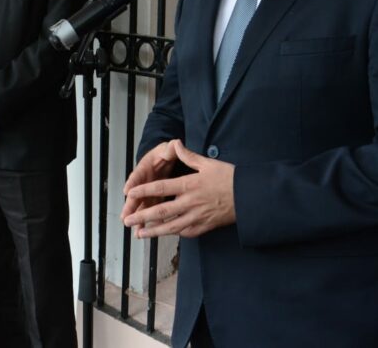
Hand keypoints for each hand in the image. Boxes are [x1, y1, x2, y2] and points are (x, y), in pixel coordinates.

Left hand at [121, 140, 235, 238]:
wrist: (250, 197)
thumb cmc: (229, 177)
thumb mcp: (208, 163)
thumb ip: (189, 156)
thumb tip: (176, 144)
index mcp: (189, 185)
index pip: (160, 188)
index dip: (143, 191)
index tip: (130, 194)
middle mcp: (190, 202)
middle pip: (161, 211)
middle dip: (142, 216)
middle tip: (127, 220)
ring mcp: (197, 217)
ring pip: (171, 226)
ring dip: (153, 230)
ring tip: (140, 233)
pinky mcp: (205, 226)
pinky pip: (186, 232)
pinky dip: (174, 233)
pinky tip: (165, 233)